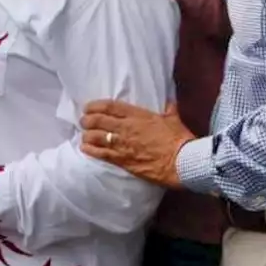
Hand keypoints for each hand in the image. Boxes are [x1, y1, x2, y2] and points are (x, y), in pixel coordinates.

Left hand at [80, 100, 194, 188]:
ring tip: (84, 135)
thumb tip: (169, 103)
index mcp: (137, 115)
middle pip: (97, 120)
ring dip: (86, 135)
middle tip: (84, 121)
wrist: (182, 162)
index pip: (109, 106)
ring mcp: (122, 145)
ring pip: (95, 137)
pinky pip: (100, 154)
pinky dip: (90, 150)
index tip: (88, 107)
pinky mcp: (122, 160)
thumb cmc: (179, 140)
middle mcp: (126, 128)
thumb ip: (168, 109)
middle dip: (86, 120)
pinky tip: (85, 148)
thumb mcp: (173, 120)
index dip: (94, 105)